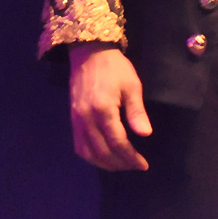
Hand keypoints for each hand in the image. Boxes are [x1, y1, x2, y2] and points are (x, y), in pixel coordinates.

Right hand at [69, 42, 152, 170]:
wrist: (89, 53)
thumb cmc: (115, 67)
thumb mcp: (131, 85)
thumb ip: (136, 112)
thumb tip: (145, 134)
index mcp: (103, 110)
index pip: (118, 143)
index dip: (131, 157)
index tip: (143, 164)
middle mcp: (86, 119)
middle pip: (103, 152)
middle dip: (120, 164)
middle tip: (135, 165)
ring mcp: (76, 121)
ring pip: (88, 154)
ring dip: (105, 164)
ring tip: (122, 164)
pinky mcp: (72, 120)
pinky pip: (79, 146)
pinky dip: (91, 157)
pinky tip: (103, 157)